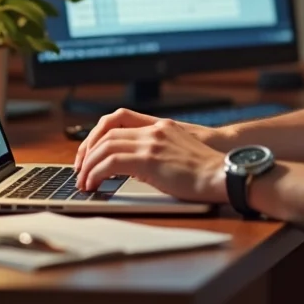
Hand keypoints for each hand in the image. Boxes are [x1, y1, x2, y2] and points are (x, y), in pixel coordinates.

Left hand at [74, 108, 217, 173]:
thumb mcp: (178, 155)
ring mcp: (152, 142)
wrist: (223, 175)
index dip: (97, 135)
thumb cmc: (206, 172)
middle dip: (87, 151)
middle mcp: (154, 130)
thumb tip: (134, 169)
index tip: (89, 153)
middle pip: (106, 131)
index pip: (118, 119)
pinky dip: (96, 172)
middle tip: (80, 170)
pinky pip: (111, 162)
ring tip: (84, 182)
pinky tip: (94, 184)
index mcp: (161, 126)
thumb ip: (156, 155)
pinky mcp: (149, 159)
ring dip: (88, 164)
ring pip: (105, 146)